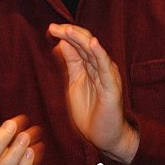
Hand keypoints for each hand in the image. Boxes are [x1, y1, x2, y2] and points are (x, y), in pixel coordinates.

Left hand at [48, 23, 138, 164]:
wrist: (105, 136)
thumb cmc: (90, 111)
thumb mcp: (75, 83)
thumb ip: (71, 63)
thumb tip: (62, 43)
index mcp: (91, 65)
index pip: (79, 44)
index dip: (66, 34)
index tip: (52, 28)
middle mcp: (100, 66)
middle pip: (86, 44)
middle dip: (70, 34)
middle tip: (55, 27)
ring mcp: (107, 75)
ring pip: (94, 52)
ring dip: (81, 39)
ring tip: (69, 30)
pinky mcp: (111, 87)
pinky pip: (105, 68)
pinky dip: (100, 54)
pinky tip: (93, 44)